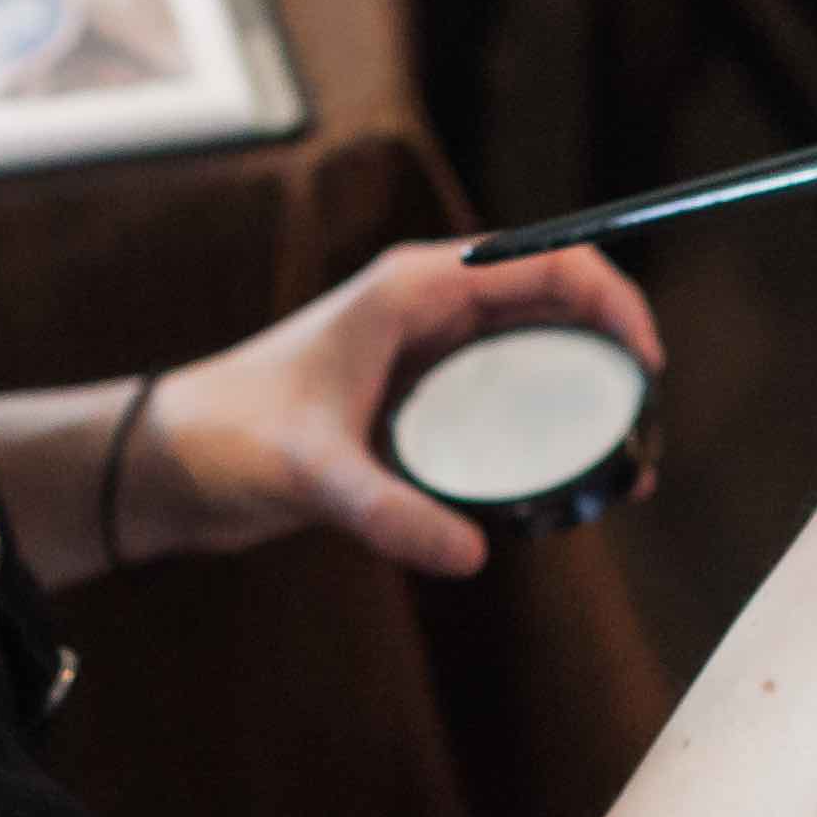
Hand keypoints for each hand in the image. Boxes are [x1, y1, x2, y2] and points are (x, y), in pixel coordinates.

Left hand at [133, 241, 662, 580]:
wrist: (171, 459)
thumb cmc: (230, 438)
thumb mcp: (312, 474)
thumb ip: (389, 510)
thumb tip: (471, 555)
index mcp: (413, 288)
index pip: (545, 261)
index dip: (611, 299)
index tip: (644, 365)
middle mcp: (430, 309)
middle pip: (555, 304)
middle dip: (614, 353)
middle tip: (644, 426)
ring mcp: (427, 354)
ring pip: (537, 352)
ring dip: (587, 392)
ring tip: (626, 463)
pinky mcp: (420, 399)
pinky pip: (507, 397)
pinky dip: (548, 426)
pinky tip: (566, 483)